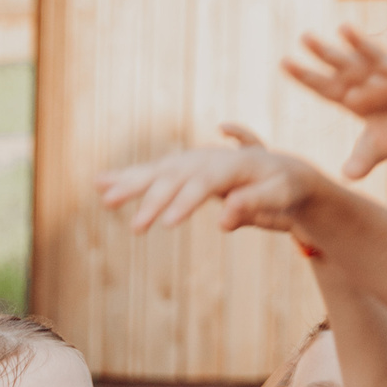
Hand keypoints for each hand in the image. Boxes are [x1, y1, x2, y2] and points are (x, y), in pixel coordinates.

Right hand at [97, 128, 316, 235]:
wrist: (285, 173)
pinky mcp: (183, 171)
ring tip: (102, 195)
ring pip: (157, 172)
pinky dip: (127, 178)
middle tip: (135, 229)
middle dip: (152, 200)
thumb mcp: (280, 199)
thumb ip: (253, 205)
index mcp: (232, 164)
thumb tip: (225, 219)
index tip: (166, 225)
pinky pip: (152, 174)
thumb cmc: (286, 188)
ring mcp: (193, 162)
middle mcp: (207, 158)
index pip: (204, 183)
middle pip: (175, 177)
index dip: (184, 203)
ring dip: (130, 184)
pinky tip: (100, 183)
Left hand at [284, 26, 386, 179]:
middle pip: (345, 65)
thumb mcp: (379, 148)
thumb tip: (346, 177)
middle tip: (303, 37)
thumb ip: (361, 160)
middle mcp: (376, 80)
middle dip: (326, 53)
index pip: (328, 86)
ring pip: (379, 60)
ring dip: (362, 45)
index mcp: (360, 96)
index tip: (283, 63)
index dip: (307, 77)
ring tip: (344, 29)